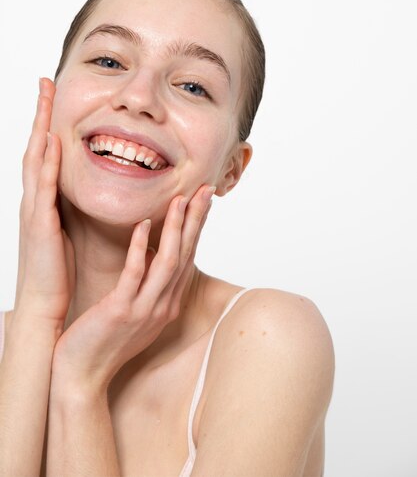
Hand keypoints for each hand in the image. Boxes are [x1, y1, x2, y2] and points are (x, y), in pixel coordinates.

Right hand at [15, 77, 74, 326]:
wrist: (45, 307)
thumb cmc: (59, 271)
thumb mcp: (67, 231)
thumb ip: (70, 207)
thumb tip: (86, 188)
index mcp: (44, 201)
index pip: (45, 153)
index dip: (48, 123)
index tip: (54, 95)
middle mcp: (35, 199)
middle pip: (35, 146)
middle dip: (40, 113)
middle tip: (44, 82)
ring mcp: (34, 210)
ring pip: (35, 159)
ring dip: (40, 127)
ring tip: (45, 97)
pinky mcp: (41, 225)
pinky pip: (44, 187)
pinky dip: (46, 163)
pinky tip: (51, 142)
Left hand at [50, 184, 213, 391]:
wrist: (82, 376)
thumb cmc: (104, 340)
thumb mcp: (135, 311)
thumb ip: (148, 284)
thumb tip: (154, 253)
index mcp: (167, 303)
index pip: (188, 257)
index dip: (197, 227)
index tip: (204, 200)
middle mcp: (163, 305)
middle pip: (186, 255)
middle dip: (196, 220)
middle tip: (206, 190)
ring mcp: (145, 309)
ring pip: (168, 262)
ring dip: (175, 229)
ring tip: (180, 200)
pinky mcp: (122, 311)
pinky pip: (135, 274)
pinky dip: (141, 248)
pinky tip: (143, 225)